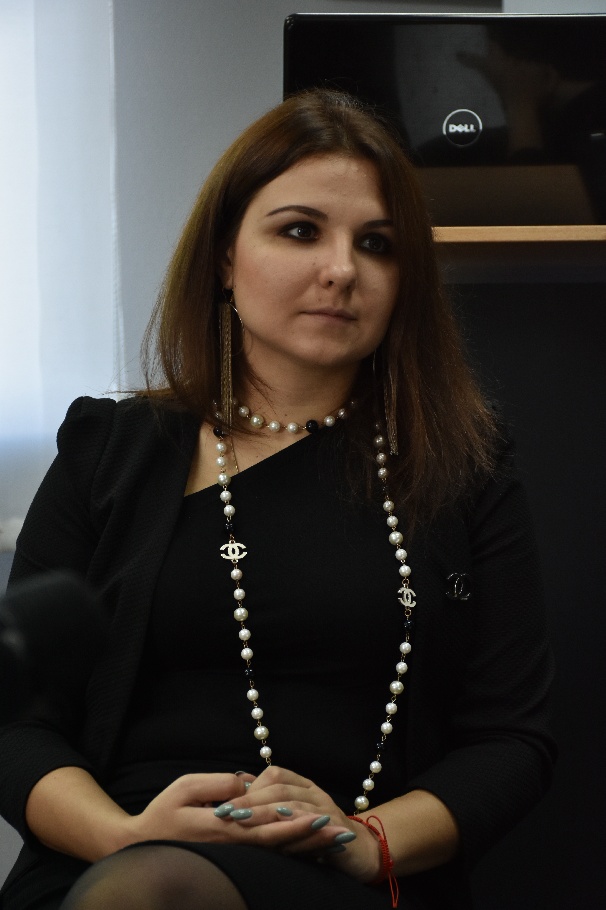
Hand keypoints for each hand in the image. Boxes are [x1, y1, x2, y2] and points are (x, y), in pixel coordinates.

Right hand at [120, 770, 373, 872]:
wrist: (139, 849)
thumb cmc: (161, 814)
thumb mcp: (184, 789)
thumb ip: (218, 786)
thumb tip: (247, 783)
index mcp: (222, 830)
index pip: (266, 828)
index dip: (294, 824)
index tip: (320, 818)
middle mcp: (233, 849)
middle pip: (280, 846)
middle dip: (313, 840)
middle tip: (343, 834)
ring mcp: (235, 859)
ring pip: (279, 856)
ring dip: (309, 849)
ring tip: (338, 843)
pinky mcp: (235, 861)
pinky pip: (269, 859)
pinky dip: (293, 854)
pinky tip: (313, 851)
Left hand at [219, 765, 382, 882]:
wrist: (360, 853)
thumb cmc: (318, 836)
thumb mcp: (291, 820)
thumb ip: (269, 807)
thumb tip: (239, 792)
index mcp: (303, 785)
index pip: (273, 775)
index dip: (248, 788)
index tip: (223, 802)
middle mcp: (314, 792)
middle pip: (279, 788)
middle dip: (249, 801)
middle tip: (224, 813)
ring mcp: (327, 808)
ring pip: (292, 803)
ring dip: (264, 812)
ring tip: (241, 821)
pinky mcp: (337, 829)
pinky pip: (312, 823)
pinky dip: (292, 826)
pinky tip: (276, 832)